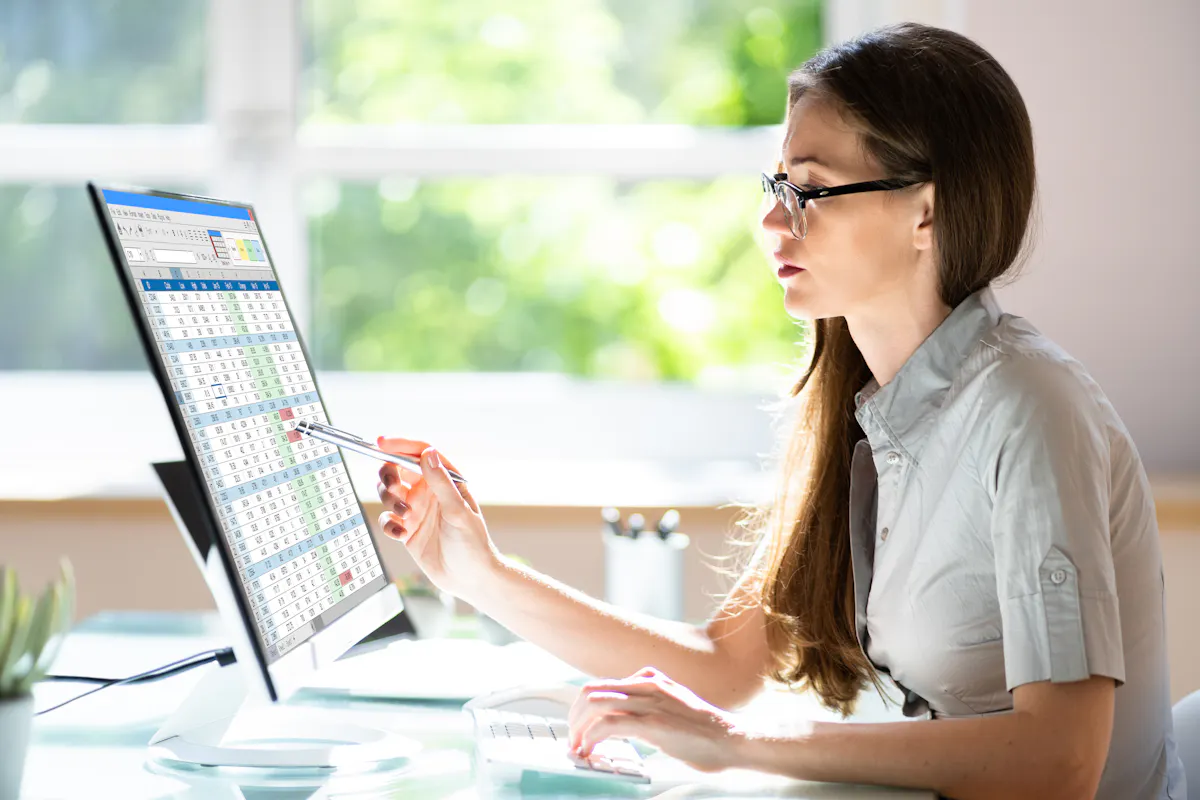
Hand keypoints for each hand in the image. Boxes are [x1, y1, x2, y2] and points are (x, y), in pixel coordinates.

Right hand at [375, 437, 499, 598]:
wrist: (469, 578)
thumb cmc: (473, 544)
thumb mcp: (458, 511)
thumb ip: (441, 483)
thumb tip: (428, 454)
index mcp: (445, 482)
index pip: (420, 454)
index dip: (401, 445)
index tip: (381, 442)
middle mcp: (429, 493)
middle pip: (398, 470)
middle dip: (388, 474)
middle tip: (392, 486)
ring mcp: (416, 511)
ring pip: (388, 493)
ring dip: (388, 499)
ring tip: (404, 514)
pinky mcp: (407, 530)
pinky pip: (388, 519)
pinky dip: (389, 524)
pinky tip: (401, 534)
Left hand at [567, 666, 747, 773]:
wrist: (732, 739)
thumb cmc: (705, 728)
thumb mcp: (674, 702)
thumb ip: (651, 700)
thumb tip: (628, 712)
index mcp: (650, 680)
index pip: (602, 684)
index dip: (582, 706)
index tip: (577, 726)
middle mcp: (647, 686)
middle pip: (592, 690)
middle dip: (574, 715)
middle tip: (573, 737)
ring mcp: (650, 703)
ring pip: (596, 703)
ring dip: (579, 727)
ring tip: (577, 746)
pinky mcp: (654, 724)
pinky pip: (611, 724)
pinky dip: (592, 737)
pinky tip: (590, 749)